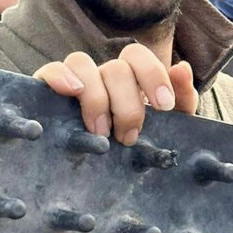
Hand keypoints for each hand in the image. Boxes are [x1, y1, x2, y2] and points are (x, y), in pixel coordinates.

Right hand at [34, 42, 198, 145]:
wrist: (111, 177)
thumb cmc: (142, 145)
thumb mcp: (170, 126)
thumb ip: (182, 99)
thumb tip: (182, 68)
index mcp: (132, 77)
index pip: (138, 56)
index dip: (152, 75)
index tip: (165, 107)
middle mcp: (104, 75)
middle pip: (115, 69)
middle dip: (126, 105)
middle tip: (129, 137)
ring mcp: (77, 81)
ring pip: (82, 64)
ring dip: (95, 98)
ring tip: (101, 132)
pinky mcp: (49, 91)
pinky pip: (50, 70)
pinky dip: (60, 76)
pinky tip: (71, 92)